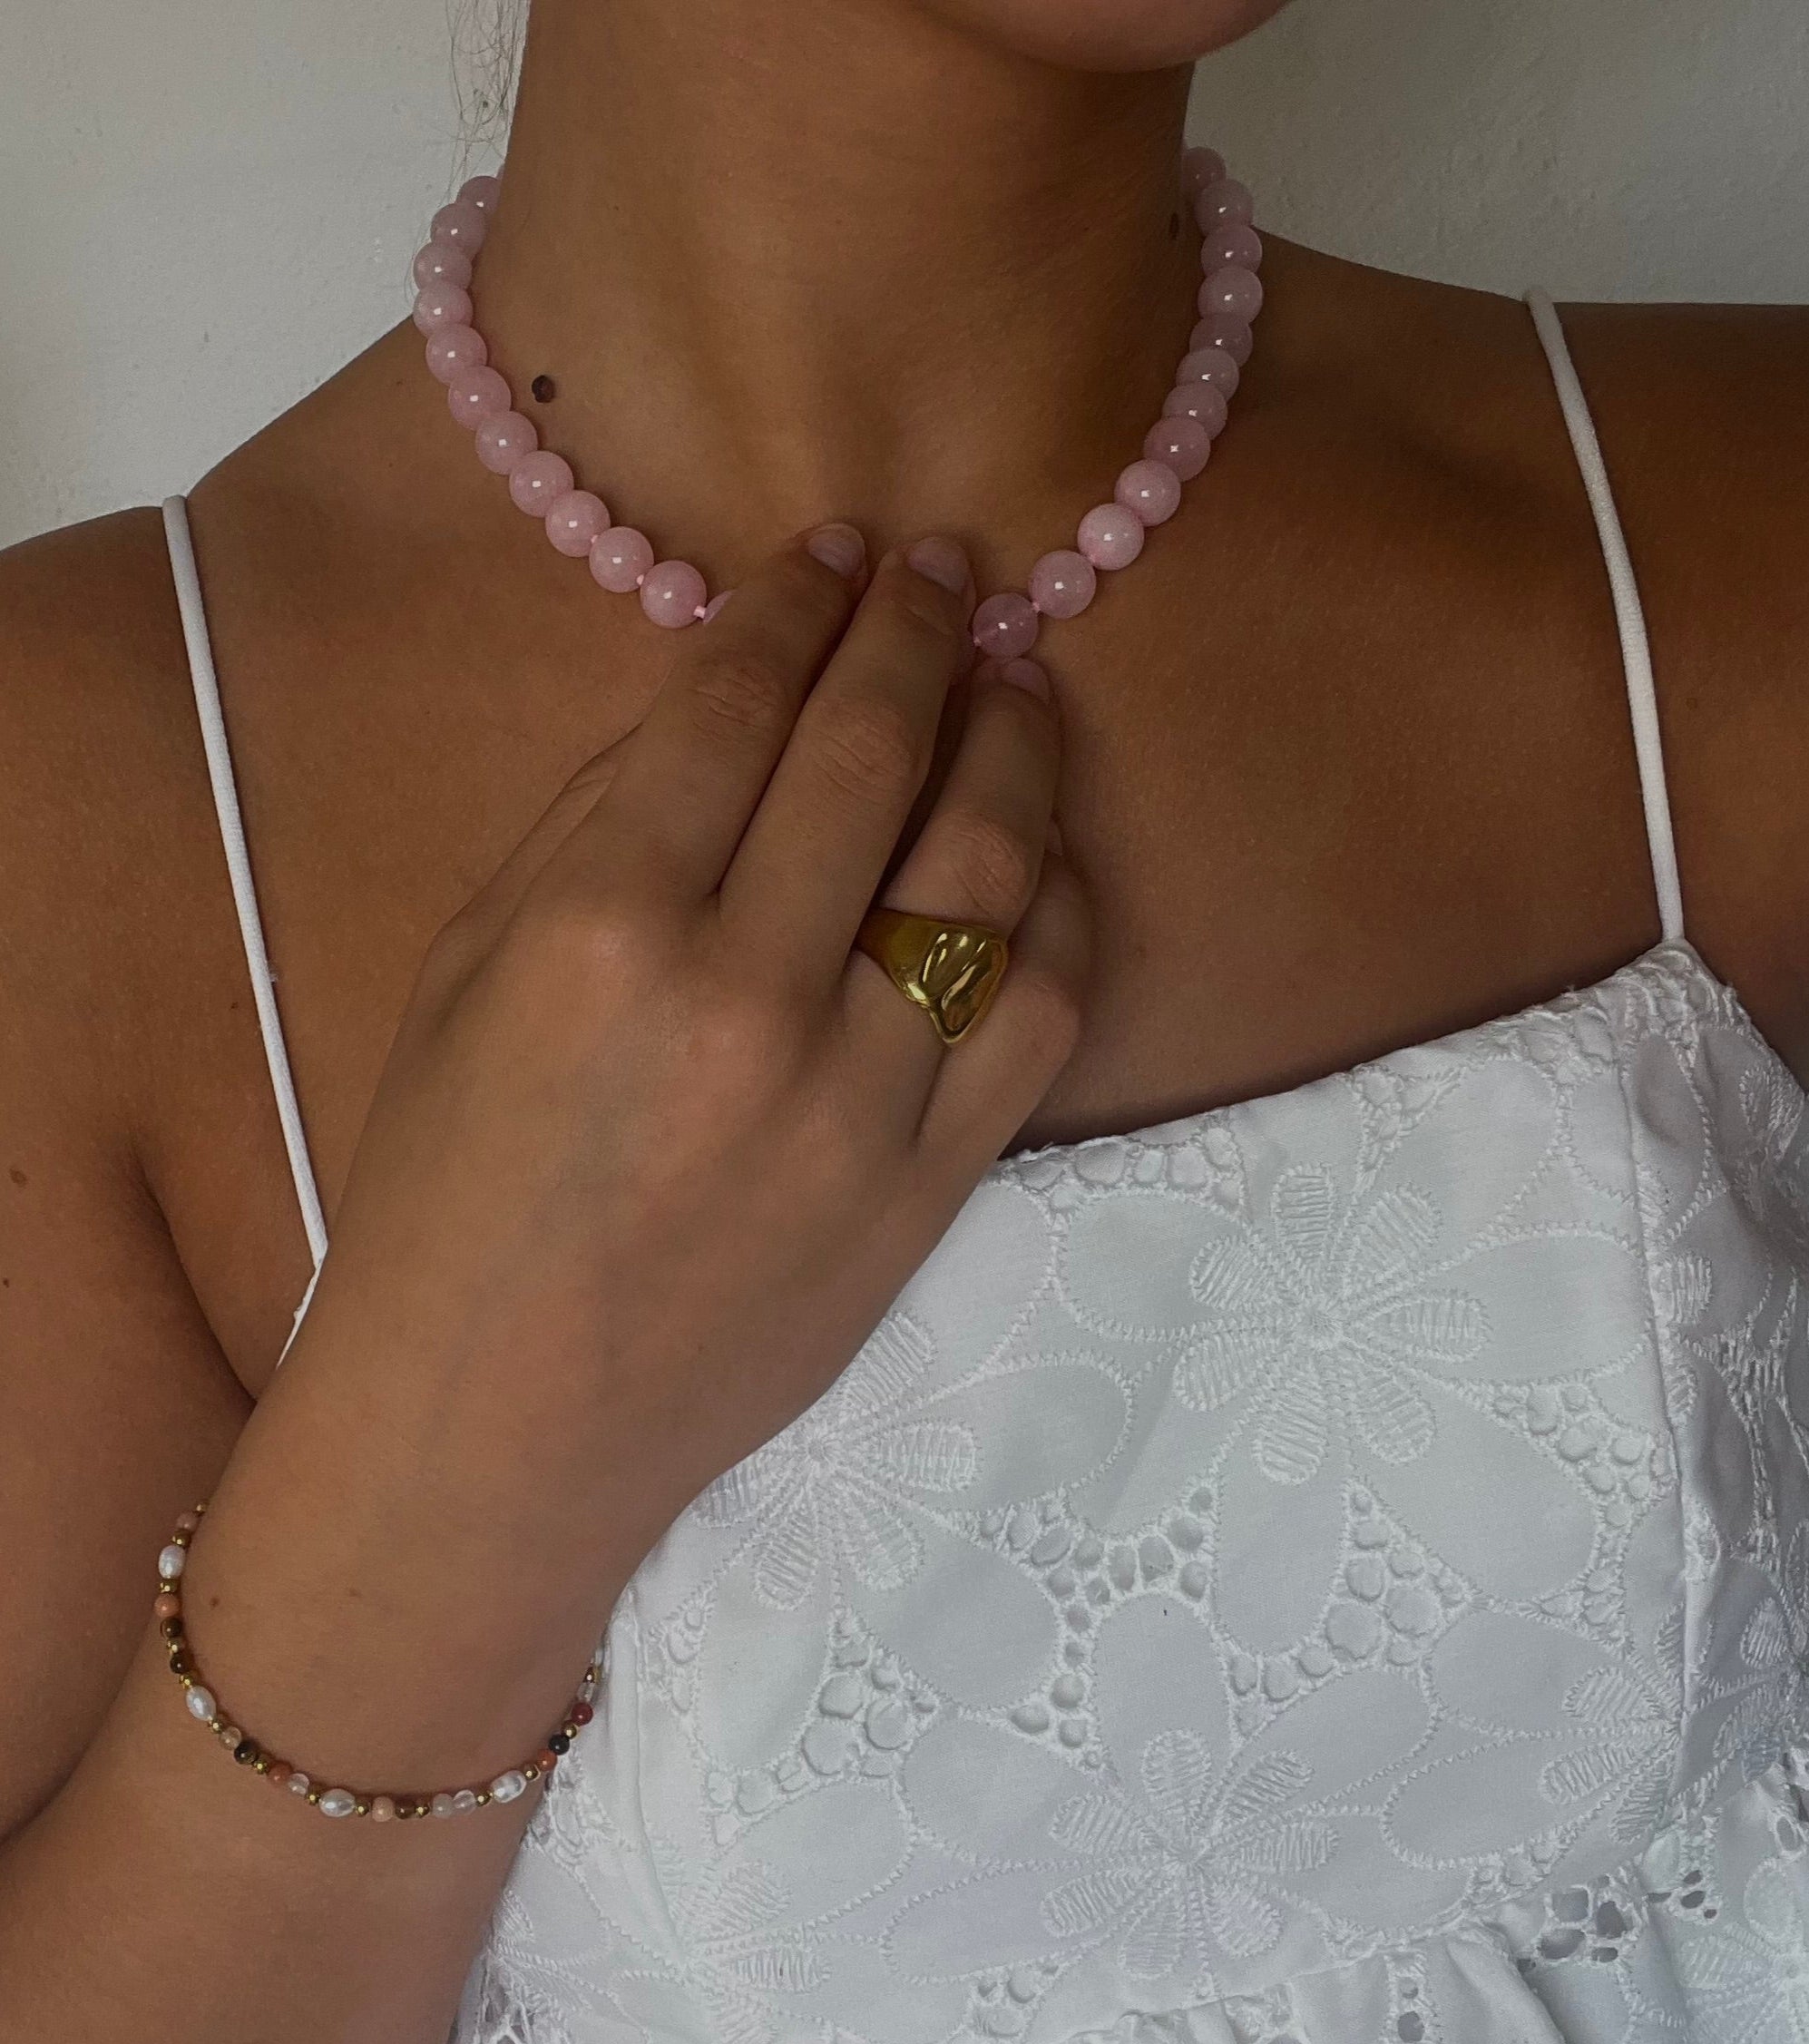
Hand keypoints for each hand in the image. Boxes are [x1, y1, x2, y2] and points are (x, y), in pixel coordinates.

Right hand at [191, 524, 1086, 1747]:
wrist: (498, 1427)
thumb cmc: (447, 1191)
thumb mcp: (471, 974)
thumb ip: (596, 820)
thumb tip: (732, 688)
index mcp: (603, 929)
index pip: (741, 707)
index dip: (802, 603)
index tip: (842, 550)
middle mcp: (746, 999)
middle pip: (877, 756)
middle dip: (924, 632)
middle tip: (953, 570)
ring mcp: (858, 1101)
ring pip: (989, 869)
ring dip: (1018, 745)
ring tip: (1024, 681)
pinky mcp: (930, 1187)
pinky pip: (1043, 1013)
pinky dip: (1060, 910)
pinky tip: (1045, 853)